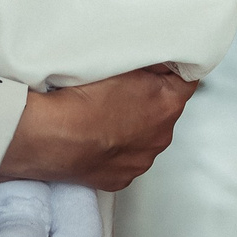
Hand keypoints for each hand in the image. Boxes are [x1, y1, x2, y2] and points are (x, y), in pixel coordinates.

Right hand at [0, 66, 195, 190]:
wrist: (50, 134)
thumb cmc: (81, 97)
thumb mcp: (122, 62)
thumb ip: (150, 60)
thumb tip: (162, 58)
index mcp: (167, 104)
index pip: (187, 79)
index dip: (173, 68)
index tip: (159, 64)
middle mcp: (161, 137)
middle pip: (164, 109)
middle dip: (150, 98)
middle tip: (122, 88)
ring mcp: (141, 161)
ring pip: (145, 135)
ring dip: (132, 125)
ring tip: (103, 113)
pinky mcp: (120, 178)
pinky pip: (125, 157)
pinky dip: (115, 147)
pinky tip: (96, 135)